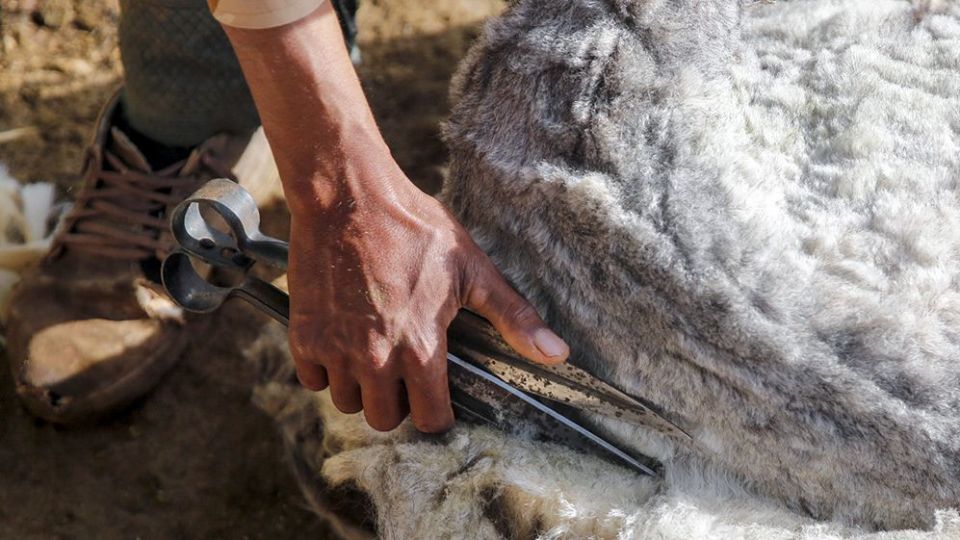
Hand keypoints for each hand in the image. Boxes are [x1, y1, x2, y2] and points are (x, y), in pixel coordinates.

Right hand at [219, 1, 567, 432]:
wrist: (349, 195)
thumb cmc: (414, 227)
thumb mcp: (473, 269)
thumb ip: (513, 317)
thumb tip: (557, 354)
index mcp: (421, 349)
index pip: (429, 421)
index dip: (436, 410)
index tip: (436, 393)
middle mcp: (376, 359)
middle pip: (384, 419)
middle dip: (397, 402)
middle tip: (402, 371)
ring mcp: (336, 349)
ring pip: (347, 403)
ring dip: (360, 387)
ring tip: (372, 354)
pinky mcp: (304, 335)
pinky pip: (313, 380)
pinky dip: (325, 369)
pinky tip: (342, 342)